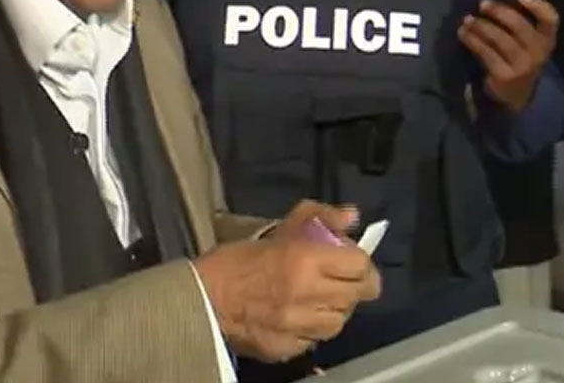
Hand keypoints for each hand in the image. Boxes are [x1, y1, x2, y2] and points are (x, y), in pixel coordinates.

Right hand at [194, 201, 380, 362]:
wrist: (202, 298)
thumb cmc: (238, 259)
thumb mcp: (279, 229)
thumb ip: (319, 217)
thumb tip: (352, 215)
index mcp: (305, 259)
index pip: (360, 265)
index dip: (361, 263)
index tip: (353, 262)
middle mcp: (306, 294)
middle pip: (356, 296)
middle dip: (353, 286)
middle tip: (341, 281)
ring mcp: (297, 326)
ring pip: (339, 322)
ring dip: (334, 310)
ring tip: (319, 301)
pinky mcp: (286, 349)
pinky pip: (315, 341)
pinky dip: (312, 330)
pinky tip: (299, 319)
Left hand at [458, 0, 558, 111]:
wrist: (515, 97)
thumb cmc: (518, 61)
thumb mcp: (527, 44)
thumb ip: (519, 24)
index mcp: (547, 41)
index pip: (551, 19)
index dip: (538, 5)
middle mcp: (538, 53)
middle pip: (519, 26)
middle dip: (499, 12)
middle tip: (482, 4)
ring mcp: (522, 66)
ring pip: (499, 39)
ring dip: (481, 26)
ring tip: (467, 19)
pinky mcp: (504, 76)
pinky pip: (486, 52)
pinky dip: (472, 40)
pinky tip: (463, 34)